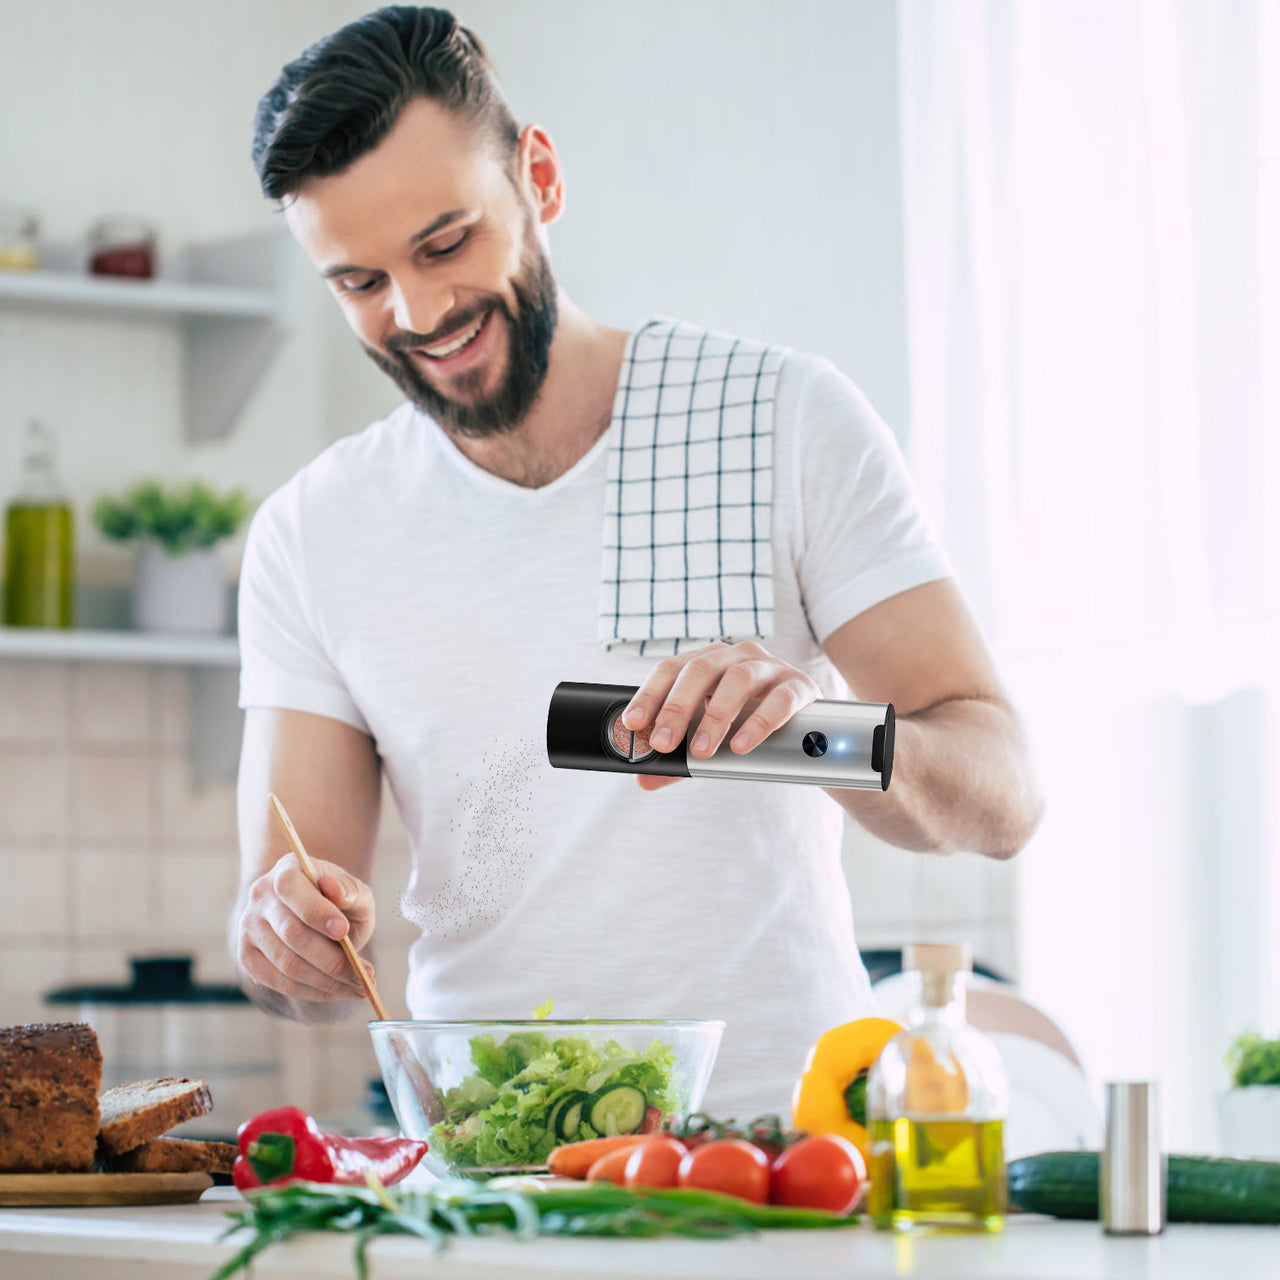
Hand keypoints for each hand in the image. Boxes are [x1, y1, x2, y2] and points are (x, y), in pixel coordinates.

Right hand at [236, 853, 375, 1001]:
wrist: (318, 913)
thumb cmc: (340, 901)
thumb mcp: (355, 891)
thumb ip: (350, 890)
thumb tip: (333, 889)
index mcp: (285, 870)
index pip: (290, 889)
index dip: (316, 912)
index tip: (343, 931)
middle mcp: (260, 897)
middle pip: (292, 934)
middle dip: (332, 959)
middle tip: (363, 974)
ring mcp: (249, 928)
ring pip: (287, 964)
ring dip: (327, 981)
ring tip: (358, 986)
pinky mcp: (248, 957)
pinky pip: (280, 983)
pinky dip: (312, 992)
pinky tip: (337, 991)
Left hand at [620, 641, 820, 790]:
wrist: (808, 730)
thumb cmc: (748, 725)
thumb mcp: (711, 739)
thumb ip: (679, 759)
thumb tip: (644, 780)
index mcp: (707, 662)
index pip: (670, 669)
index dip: (649, 695)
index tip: (632, 724)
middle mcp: (735, 656)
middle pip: (699, 670)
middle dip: (677, 707)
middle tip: (663, 742)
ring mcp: (770, 667)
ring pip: (738, 679)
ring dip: (716, 716)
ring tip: (701, 750)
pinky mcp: (800, 685)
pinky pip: (780, 699)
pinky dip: (759, 723)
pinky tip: (742, 746)